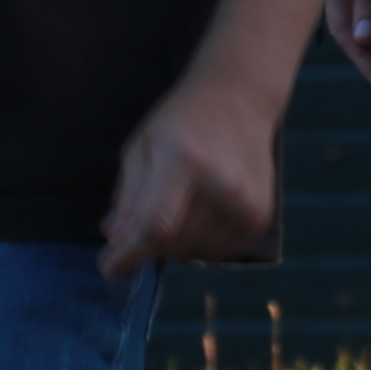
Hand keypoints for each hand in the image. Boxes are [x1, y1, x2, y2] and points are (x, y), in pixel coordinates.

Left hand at [101, 66, 283, 281]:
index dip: (129, 256)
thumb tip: (116, 242)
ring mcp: (247, 203)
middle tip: (139, 225)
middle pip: (172, 245)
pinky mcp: (261, 215)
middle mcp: (223, 185)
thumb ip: (127, 198)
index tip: (109, 270)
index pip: (155, 227)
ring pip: (194, 254)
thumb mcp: (140, 149)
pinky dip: (198, 245)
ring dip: (172, 246)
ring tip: (172, 212)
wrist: (240, 99)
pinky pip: (218, 253)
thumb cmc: (180, 121)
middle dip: (145, 246)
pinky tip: (195, 218)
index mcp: (185, 161)